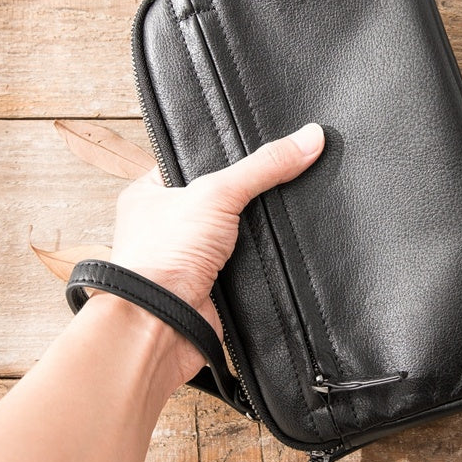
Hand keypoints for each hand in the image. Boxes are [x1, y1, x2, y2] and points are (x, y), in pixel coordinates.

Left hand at [105, 122, 324, 380]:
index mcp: (151, 192)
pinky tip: (281, 245)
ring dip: (256, 229)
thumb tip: (309, 138)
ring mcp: (190, 256)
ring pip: (236, 231)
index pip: (196, 161)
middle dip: (249, 192)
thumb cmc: (162, 257)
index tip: (264, 141)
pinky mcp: (212, 284)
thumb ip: (264, 166)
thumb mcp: (217, 192)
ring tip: (287, 205)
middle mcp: (168, 224)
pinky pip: (246, 263)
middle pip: (222, 196)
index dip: (229, 153)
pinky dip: (262, 258)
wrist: (161, 323)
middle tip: (282, 171)